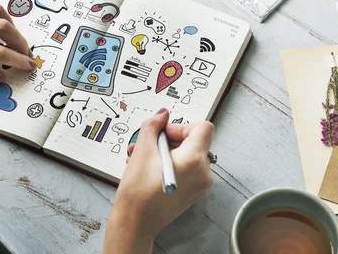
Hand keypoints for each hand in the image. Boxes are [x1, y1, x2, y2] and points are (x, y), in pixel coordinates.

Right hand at [102, 109, 213, 253]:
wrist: (135, 223)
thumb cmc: (139, 192)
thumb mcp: (143, 150)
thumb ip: (153, 126)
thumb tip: (162, 114)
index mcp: (195, 160)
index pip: (203, 128)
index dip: (182, 126)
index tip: (164, 132)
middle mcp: (202, 173)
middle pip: (192, 142)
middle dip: (167, 139)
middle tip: (146, 143)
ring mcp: (199, 185)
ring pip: (185, 156)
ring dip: (163, 151)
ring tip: (140, 156)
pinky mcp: (191, 193)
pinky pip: (184, 170)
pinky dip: (168, 164)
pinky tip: (146, 168)